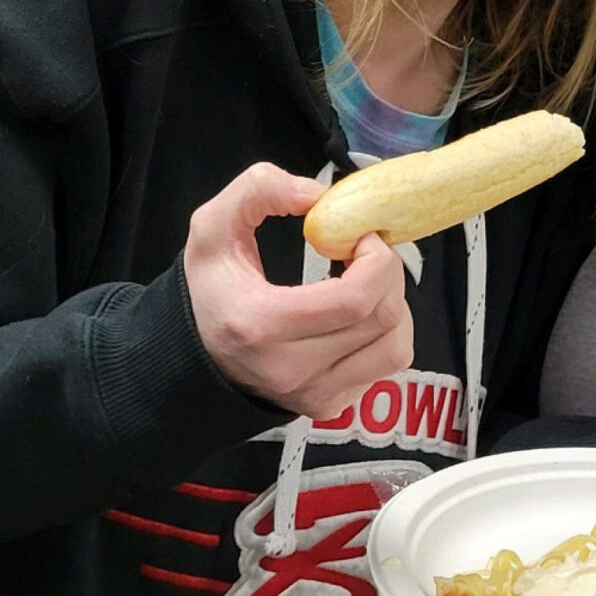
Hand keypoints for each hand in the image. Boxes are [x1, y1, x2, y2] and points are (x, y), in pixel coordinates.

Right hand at [184, 162, 412, 418]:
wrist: (199, 355)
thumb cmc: (213, 288)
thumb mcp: (213, 228)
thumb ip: (258, 190)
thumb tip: (319, 195)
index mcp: (260, 325)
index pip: (354, 301)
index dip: (377, 261)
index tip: (361, 236)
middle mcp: (291, 369)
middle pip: (382, 319)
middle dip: (388, 273)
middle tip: (366, 251)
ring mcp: (314, 393)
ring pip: (396, 346)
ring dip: (394, 303)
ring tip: (366, 280)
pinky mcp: (330, 404)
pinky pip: (387, 363)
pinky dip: (387, 330)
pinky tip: (358, 311)